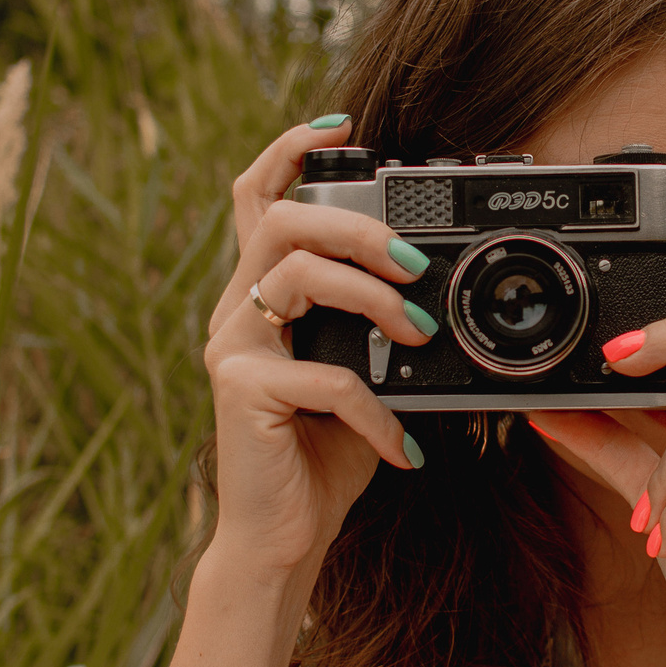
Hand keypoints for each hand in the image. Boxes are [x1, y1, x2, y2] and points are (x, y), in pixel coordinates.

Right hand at [201, 118, 436, 583]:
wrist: (283, 539)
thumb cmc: (323, 457)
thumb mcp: (361, 377)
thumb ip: (377, 329)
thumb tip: (434, 290)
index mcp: (259, 294)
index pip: (257, 197)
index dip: (290, 149)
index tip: (343, 127)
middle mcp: (235, 310)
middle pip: (281, 221)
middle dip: (356, 227)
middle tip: (413, 262)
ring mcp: (232, 348)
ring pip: (296, 277)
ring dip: (375, 299)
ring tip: (422, 334)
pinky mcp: (240, 391)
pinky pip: (323, 375)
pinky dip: (377, 410)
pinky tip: (403, 446)